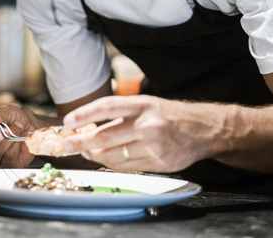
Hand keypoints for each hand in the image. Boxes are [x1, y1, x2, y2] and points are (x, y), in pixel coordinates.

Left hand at [61, 95, 216, 172]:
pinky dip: (112, 164)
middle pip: (106, 137)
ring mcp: (154, 146)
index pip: (108, 106)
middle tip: (68, 144)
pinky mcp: (158, 163)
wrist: (204, 130)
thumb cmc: (170, 116)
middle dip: (82, 142)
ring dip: (95, 155)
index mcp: (143, 105)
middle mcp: (148, 125)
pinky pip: (127, 167)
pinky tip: (105, 159)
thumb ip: (121, 116)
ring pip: (114, 156)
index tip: (68, 121)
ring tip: (85, 151)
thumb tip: (89, 128)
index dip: (85, 114)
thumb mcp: (147, 105)